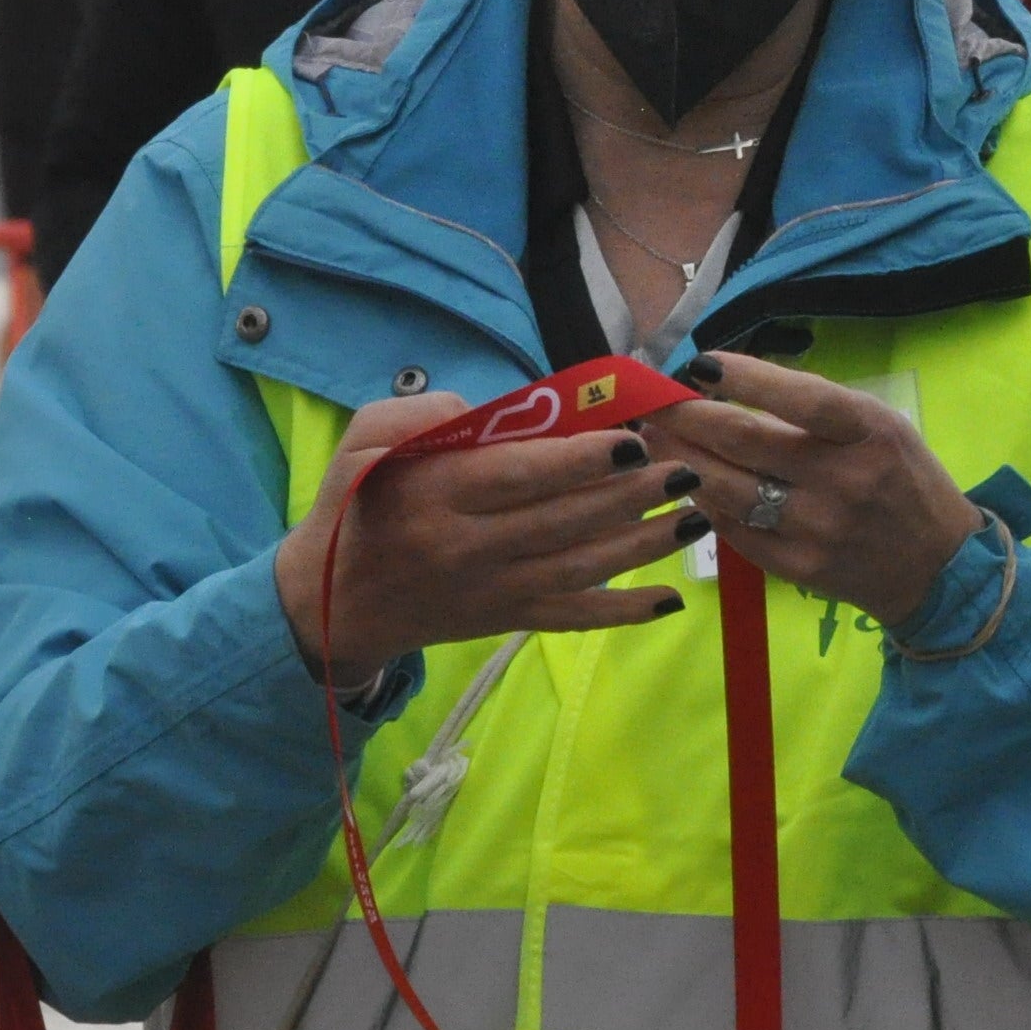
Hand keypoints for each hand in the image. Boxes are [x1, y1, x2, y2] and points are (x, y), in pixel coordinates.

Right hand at [271, 394, 693, 685]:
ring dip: (644, 545)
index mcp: (438, 495)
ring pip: (582, 567)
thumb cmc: (355, 508)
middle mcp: (471, 547)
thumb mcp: (359, 444)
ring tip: (696, 516)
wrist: (334, 604)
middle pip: (566, 520)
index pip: (521, 476)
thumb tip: (480, 409)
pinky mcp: (507, 619)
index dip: (580, 460)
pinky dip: (622, 614)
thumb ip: (414, 416)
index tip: (632, 439)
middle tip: (685, 466)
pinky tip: (669, 600)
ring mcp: (495, 590)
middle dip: (633, 495)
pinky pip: (572, 617)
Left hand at [644, 354, 983, 630]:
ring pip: (729, 489)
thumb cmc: (906, 481)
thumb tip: (736, 383)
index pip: (801, 399)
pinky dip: (704, 504)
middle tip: (654, 403)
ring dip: (683, 460)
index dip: (745, 378)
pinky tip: (686, 483)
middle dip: (689, 417)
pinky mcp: (798, 568)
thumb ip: (819, 409)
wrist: (937, 568)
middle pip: (747, 442)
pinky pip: (735, 531)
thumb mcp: (883, 428)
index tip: (699, 364)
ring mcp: (818, 529)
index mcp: (870, 434)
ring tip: (655, 440)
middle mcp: (843, 480)